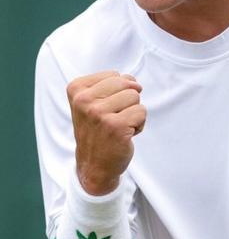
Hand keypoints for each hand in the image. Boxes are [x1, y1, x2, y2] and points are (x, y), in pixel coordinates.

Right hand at [68, 71, 145, 194]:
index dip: (117, 92)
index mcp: (76, 89)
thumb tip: (135, 83)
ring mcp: (98, 113)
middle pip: (126, 83)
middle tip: (113, 117)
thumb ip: (113, 84)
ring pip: (135, 97)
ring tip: (118, 126)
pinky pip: (142, 112)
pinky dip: (139, 124)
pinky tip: (125, 134)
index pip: (115, 75)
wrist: (94, 164)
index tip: (104, 108)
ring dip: (133, 113)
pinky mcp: (115, 126)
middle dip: (127, 100)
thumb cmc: (98, 130)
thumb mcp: (94, 102)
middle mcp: (84, 100)